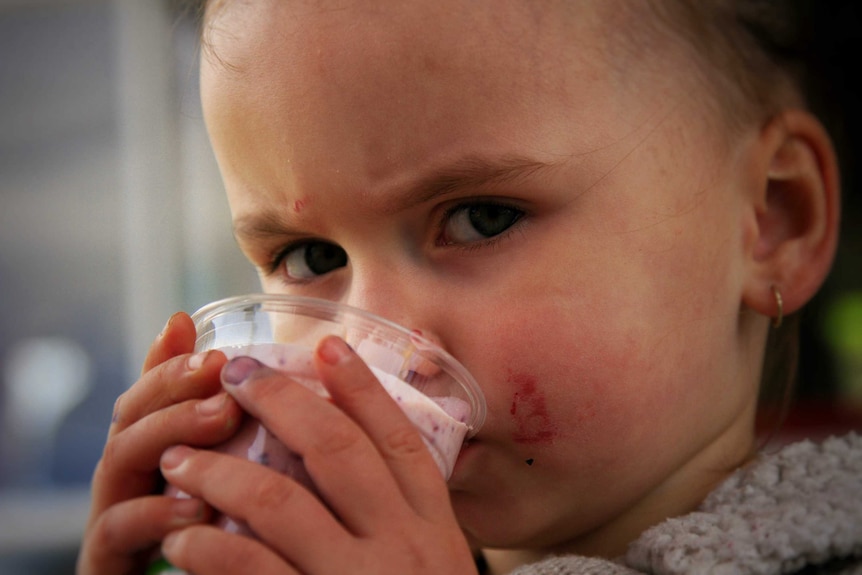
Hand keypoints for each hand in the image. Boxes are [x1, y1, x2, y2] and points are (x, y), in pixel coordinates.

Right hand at [77, 312, 241, 574]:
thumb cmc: (213, 537)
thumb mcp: (231, 476)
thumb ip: (241, 433)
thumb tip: (283, 382)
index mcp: (155, 447)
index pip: (153, 390)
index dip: (172, 358)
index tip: (202, 332)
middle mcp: (130, 472)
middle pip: (133, 412)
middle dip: (175, 382)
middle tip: (220, 369)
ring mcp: (113, 510)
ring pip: (120, 457)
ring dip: (169, 430)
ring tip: (221, 416)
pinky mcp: (108, 557)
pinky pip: (119, 528)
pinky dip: (157, 513)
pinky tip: (199, 506)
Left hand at [156, 335, 477, 574]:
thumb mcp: (432, 564)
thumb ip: (403, 513)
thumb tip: (365, 448)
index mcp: (433, 526)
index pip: (399, 439)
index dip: (362, 387)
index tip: (326, 345)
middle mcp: (402, 546)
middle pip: (336, 451)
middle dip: (281, 402)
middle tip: (236, 372)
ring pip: (282, 502)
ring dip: (222, 471)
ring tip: (180, 458)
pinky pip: (252, 572)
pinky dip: (210, 548)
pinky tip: (184, 536)